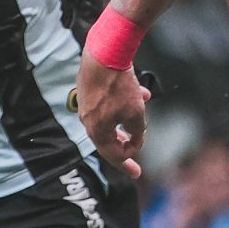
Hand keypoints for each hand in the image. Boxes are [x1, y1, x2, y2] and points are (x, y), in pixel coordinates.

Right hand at [75, 54, 151, 179]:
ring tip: (141, 121)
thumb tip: (135, 139)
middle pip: (108, 139)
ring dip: (127, 122)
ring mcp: (86, 104)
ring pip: (110, 119)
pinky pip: (108, 103)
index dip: (126, 164)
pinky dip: (123, 105)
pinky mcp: (89, 90)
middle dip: (125, 145)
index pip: (112, 155)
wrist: (104, 55)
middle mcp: (88, 120)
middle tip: (135, 152)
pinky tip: (140, 95)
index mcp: (97, 130)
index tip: (137, 172)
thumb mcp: (136, 114)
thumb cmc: (119, 86)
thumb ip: (136, 132)